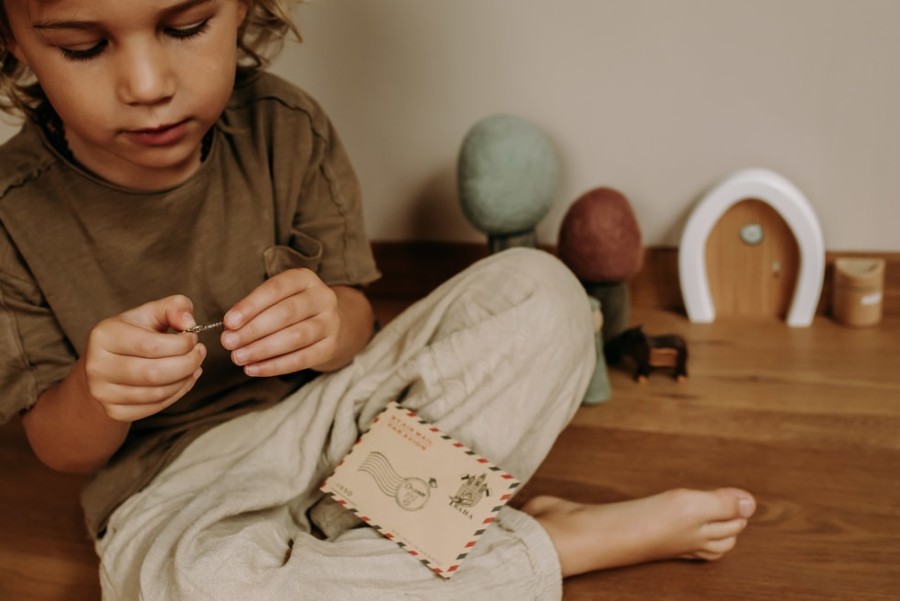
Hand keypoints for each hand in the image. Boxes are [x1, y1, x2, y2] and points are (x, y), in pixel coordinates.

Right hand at [83, 295, 205, 421]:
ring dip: (185, 380)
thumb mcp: (151, 313)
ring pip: (157, 393)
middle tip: (199, 354)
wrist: (109, 364)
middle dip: (187, 364)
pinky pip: (155, 407)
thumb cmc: (135, 334)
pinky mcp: (115, 411)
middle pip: (154, 373)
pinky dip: (177, 394)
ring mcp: (103, 392)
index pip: (151, 346)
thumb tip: (189, 322)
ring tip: (194, 366)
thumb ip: (174, 307)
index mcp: (104, 336)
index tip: (194, 339)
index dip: (181, 344)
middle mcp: (97, 366)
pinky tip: (184, 380)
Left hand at [221, 268, 339, 376]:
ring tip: (238, 357)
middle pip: (286, 313)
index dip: (251, 305)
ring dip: (262, 349)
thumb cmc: (291, 308)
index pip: (276, 288)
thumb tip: (230, 328)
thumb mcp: (276, 298)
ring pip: (295, 337)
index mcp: (305, 279)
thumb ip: (254, 309)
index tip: (229, 322)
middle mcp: (322, 298)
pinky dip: (275, 366)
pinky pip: (302, 359)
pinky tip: (253, 369)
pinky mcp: (330, 347)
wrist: (327, 323)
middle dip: (253, 329)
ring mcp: (330, 323)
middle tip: (229, 342)